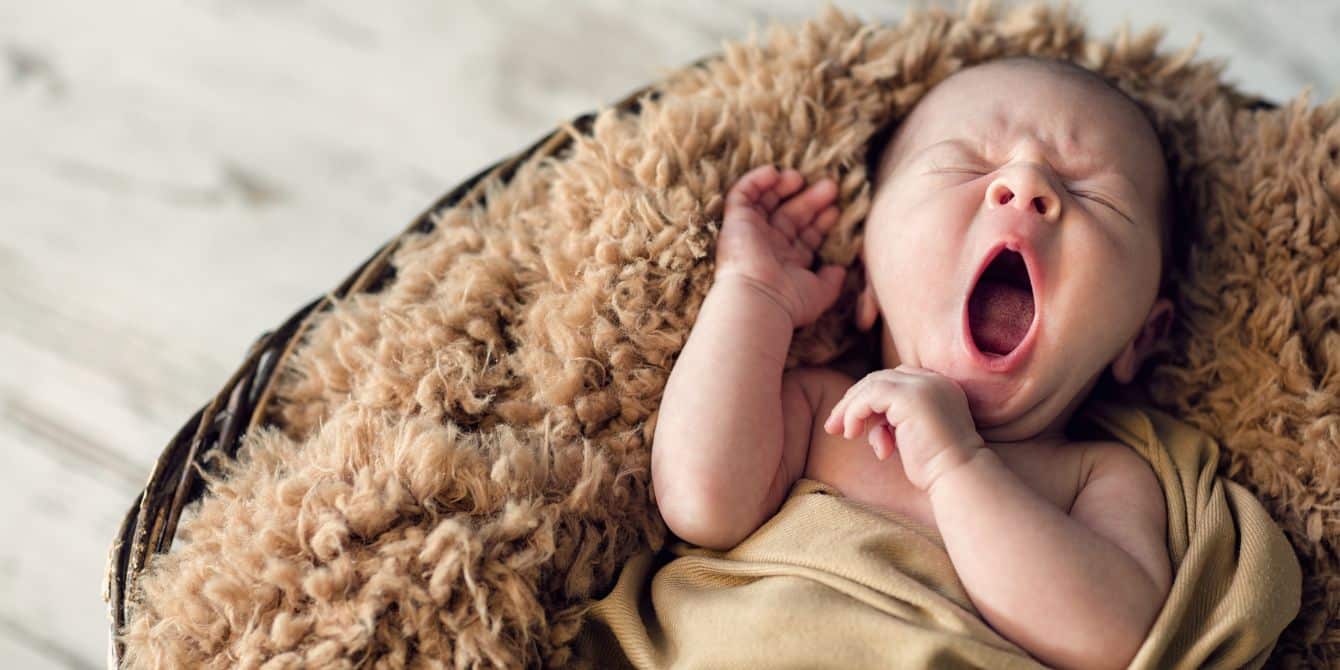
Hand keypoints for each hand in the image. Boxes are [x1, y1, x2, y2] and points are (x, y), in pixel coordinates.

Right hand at [715, 165, 845, 327]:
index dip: (821, 220)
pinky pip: (741, 194)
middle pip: (791, 215)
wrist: (758, 299)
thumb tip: (841, 270)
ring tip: (800, 177)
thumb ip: (832, 281)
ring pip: (767, 201)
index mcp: (787, 262)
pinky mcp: (735, 221)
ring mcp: (751, 233)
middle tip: (830, 186)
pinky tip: (775, 172)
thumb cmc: (789, 300)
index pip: (806, 234)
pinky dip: (755, 180)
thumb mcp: (820, 293)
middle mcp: (769, 246)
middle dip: (811, 199)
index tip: (836, 209)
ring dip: (784, 186)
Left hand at [821, 365, 984, 491]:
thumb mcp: (910, 437)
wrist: (958, 476)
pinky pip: (869, 396)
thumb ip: (892, 422)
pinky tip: (852, 433)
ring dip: (851, 409)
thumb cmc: (936, 466)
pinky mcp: (910, 396)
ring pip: (872, 384)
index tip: (853, 423)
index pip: (895, 381)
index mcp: (939, 387)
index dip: (870, 399)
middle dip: (854, 402)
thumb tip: (864, 422)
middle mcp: (933, 380)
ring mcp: (922, 385)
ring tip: (844, 433)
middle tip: (833, 426)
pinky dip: (855, 413)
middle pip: (881, 379)